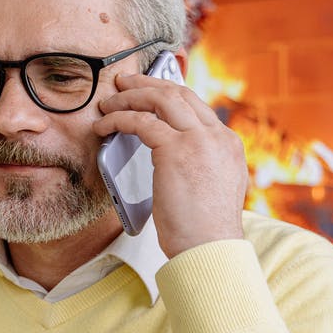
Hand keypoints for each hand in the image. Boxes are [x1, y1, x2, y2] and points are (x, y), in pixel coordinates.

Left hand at [94, 72, 247, 257]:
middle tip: (124, 84)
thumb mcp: (211, 189)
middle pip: (179, 93)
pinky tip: (104, 126)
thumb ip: (200, 166)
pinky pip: (141, 121)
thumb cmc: (204, 231)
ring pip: (161, 99)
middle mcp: (217, 136)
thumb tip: (175, 161)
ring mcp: (199, 140)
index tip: (148, 93)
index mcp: (228, 144)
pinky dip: (119, 119)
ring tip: (108, 102)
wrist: (210, 248)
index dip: (168, 94)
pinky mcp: (176, 150)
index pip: (196, 106)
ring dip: (130, 97)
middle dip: (147, 84)